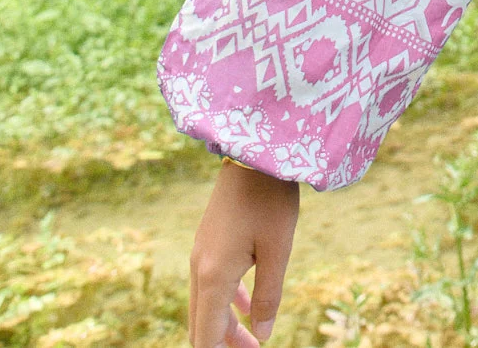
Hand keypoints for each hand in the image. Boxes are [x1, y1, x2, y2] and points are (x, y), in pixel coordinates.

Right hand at [189, 161, 298, 347]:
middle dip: (223, 343)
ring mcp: (202, 253)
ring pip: (207, 304)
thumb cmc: (270, 198)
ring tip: (253, 340)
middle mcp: (200, 267)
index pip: (206, 335)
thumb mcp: (277, 249)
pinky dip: (228, 301)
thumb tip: (262, 334)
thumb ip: (269, 295)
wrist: (253, 150)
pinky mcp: (210, 240)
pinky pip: (214, 282)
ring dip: (226, 325)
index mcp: (213, 276)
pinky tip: (249, 307)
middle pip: (202, 323)